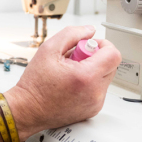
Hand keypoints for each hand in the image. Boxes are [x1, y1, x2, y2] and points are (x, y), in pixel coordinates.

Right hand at [4, 26, 120, 139]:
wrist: (28, 110)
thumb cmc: (35, 84)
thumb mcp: (49, 49)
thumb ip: (72, 34)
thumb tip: (90, 31)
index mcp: (86, 76)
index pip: (113, 54)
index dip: (102, 44)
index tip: (88, 45)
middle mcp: (95, 92)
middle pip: (111, 65)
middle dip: (96, 57)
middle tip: (74, 59)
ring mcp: (96, 103)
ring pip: (105, 77)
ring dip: (92, 70)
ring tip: (70, 73)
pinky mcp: (93, 109)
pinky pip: (99, 89)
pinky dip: (89, 83)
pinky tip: (71, 83)